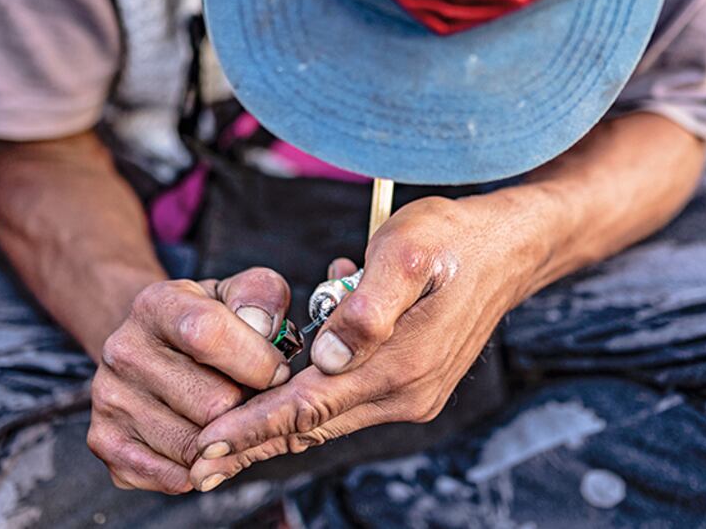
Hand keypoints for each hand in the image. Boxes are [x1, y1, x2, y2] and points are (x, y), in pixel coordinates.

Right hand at [86, 268, 294, 492]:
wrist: (149, 345)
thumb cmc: (206, 322)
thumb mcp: (236, 293)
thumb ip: (261, 296)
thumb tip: (264, 328)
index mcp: (156, 306)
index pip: (208, 335)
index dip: (257, 361)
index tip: (277, 372)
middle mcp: (123, 352)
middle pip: (212, 404)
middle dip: (247, 407)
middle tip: (249, 396)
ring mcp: (110, 400)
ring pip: (197, 448)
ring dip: (225, 441)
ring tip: (225, 416)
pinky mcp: (107, 443)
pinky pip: (175, 478)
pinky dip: (201, 468)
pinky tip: (203, 440)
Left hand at [185, 194, 546, 491]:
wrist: (510, 250)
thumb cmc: (451, 240)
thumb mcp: (405, 251)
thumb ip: (366, 306)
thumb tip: (326, 355)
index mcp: (401, 364)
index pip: (309, 406)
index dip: (253, 427)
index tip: (206, 446)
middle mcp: (406, 393)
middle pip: (312, 426)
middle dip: (252, 443)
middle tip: (196, 464)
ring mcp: (412, 395)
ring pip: (328, 418)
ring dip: (276, 427)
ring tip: (222, 442)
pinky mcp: (413, 387)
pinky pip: (348, 400)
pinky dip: (309, 401)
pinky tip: (281, 386)